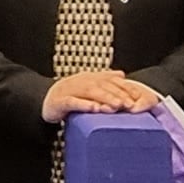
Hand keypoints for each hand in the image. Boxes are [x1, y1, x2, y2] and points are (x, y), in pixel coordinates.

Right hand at [42, 69, 158, 119]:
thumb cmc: (70, 94)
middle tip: (130, 104)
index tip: (138, 97)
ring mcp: (71, 90)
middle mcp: (82, 82)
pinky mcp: (61, 101)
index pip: (111, 81)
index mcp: (91, 78)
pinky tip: (93, 108)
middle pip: (102, 86)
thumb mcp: (88, 85)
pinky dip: (83, 104)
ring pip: (90, 93)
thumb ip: (105, 79)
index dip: (125, 88)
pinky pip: (73, 102)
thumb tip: (122, 74)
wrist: (45, 99)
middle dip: (117, 95)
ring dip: (104, 98)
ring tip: (115, 106)